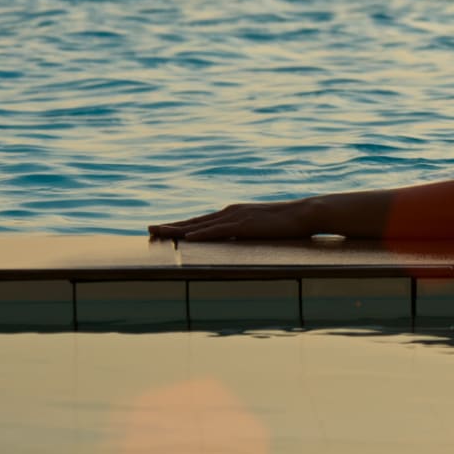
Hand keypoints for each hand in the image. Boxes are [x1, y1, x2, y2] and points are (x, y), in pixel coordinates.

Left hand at [149, 200, 314, 241]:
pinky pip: (219, 231)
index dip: (180, 226)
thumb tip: (238, 241)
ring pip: (200, 226)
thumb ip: (247, 231)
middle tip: (148, 229)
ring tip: (158, 233)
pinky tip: (187, 239)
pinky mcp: (245, 226)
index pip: (200, 222)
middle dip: (170, 226)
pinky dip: (201, 235)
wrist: (305, 213)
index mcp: (232, 213)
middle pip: (194, 222)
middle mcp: (229, 212)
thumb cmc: (287, 222)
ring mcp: (236, 218)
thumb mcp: (261, 227)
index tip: (162, 230)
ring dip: (177, 230)